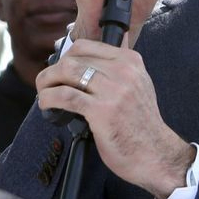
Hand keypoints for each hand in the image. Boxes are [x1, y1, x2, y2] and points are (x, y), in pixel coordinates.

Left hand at [36, 39, 193, 198]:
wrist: (155, 152)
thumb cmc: (142, 124)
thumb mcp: (138, 85)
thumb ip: (119, 70)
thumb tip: (89, 59)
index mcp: (130, 61)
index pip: (86, 45)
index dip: (66, 57)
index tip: (61, 70)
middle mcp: (123, 71)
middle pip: (73, 58)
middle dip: (53, 71)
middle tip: (48, 84)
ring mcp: (113, 90)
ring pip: (66, 71)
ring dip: (46, 81)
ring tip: (43, 92)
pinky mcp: (101, 110)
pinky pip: (65, 95)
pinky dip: (48, 98)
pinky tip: (47, 104)